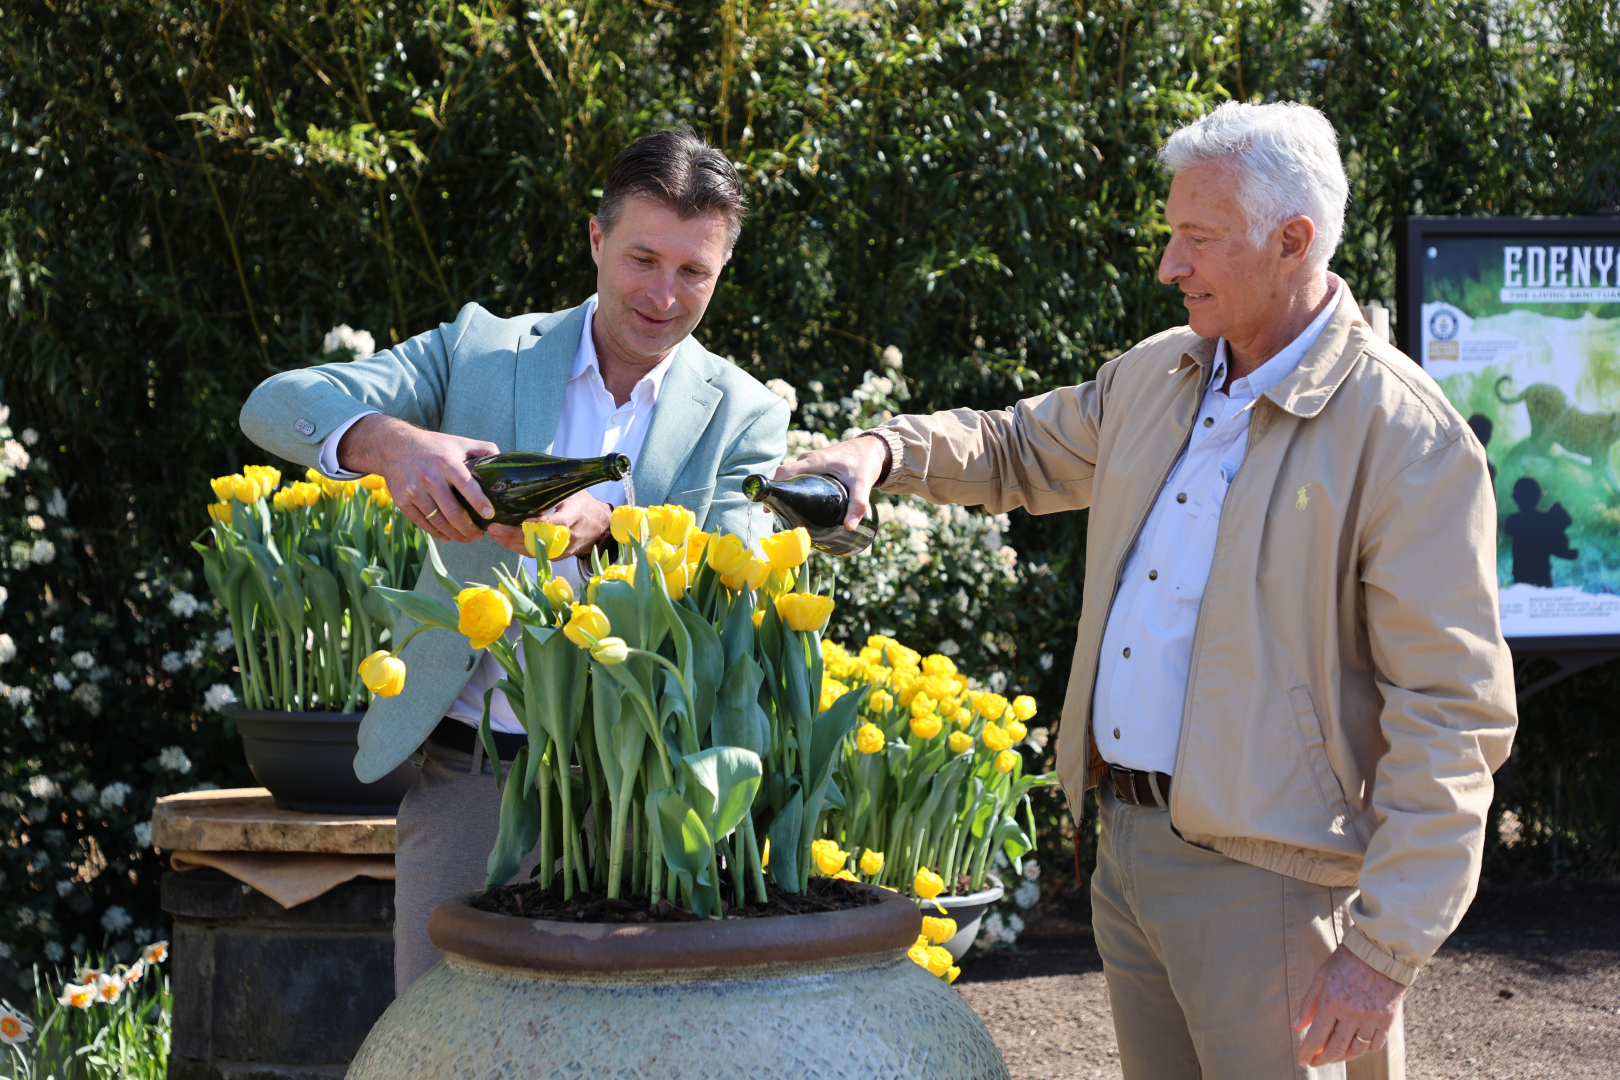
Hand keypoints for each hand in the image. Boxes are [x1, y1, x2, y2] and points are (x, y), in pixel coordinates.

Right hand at [337, 414, 496, 544]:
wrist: (393, 446)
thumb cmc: (432, 445)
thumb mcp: (457, 441)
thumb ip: (482, 449)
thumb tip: (502, 458)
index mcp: (446, 462)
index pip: (467, 485)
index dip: (479, 502)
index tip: (490, 515)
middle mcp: (430, 478)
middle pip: (453, 511)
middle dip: (469, 528)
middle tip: (480, 535)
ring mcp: (414, 491)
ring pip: (438, 521)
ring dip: (455, 534)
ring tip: (467, 538)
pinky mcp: (402, 501)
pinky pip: (422, 523)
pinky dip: (436, 533)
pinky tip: (447, 537)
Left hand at [486, 490, 611, 559]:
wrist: (601, 526)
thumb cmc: (583, 504)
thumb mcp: (572, 492)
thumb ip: (553, 489)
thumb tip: (525, 475)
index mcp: (574, 515)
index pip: (554, 523)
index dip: (536, 525)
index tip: (518, 521)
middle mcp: (569, 535)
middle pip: (539, 540)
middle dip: (514, 536)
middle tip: (494, 529)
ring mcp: (564, 549)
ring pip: (535, 551)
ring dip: (512, 544)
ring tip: (494, 534)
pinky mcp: (559, 556)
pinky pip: (536, 554)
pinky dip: (519, 547)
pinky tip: (504, 540)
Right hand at [773, 435, 888, 530]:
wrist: (872, 448)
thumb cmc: (865, 462)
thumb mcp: (863, 484)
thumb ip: (857, 505)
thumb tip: (849, 527)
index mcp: (815, 461)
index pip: (785, 471)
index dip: (775, 486)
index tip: (771, 503)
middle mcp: (808, 460)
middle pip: (785, 476)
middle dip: (779, 494)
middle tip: (779, 515)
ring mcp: (811, 462)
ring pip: (791, 477)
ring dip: (787, 491)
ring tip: (787, 513)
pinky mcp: (815, 466)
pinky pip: (798, 476)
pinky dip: (795, 488)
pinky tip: (798, 504)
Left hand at [1292, 944, 1405, 1066]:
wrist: (1380, 952)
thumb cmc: (1346, 961)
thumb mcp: (1321, 976)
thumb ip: (1308, 1004)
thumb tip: (1296, 1028)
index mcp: (1332, 1001)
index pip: (1317, 1036)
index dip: (1307, 1052)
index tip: (1302, 1061)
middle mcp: (1352, 1013)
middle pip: (1336, 1048)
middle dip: (1322, 1059)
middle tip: (1314, 1062)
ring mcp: (1372, 1018)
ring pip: (1356, 1050)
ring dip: (1342, 1057)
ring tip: (1332, 1056)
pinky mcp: (1387, 1020)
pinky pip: (1374, 1045)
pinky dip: (1363, 1050)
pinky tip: (1354, 1048)